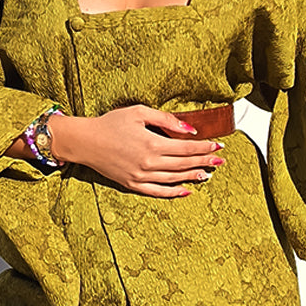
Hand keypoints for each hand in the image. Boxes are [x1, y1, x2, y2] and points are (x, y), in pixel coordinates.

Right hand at [49, 104, 223, 197]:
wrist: (85, 141)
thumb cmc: (110, 123)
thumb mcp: (138, 112)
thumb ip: (166, 120)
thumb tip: (190, 130)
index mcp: (152, 143)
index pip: (186, 147)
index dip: (204, 147)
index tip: (217, 145)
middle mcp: (148, 163)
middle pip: (184, 164)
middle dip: (204, 161)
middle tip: (220, 160)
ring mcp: (140, 176)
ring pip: (174, 179)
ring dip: (193, 176)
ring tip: (207, 174)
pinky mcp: (132, 184)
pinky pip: (157, 192)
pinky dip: (174, 193)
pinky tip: (186, 191)